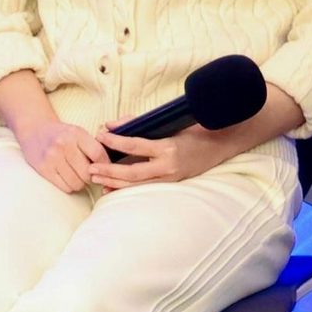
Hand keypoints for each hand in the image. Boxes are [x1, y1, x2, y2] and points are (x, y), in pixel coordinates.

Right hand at [7, 102, 126, 196]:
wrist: (34, 130)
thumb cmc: (62, 134)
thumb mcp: (79, 133)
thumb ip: (94, 146)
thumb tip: (113, 166)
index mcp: (76, 134)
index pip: (98, 155)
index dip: (106, 165)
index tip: (106, 169)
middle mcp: (63, 144)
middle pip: (88, 173)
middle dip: (92, 176)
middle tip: (89, 173)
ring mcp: (52, 157)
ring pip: (77, 183)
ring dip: (80, 182)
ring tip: (76, 174)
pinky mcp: (43, 169)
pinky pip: (65, 187)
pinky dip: (69, 185)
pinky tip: (67, 176)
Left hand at [94, 121, 255, 187]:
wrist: (220, 145)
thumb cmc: (193, 129)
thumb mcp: (168, 122)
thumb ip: (139, 123)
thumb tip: (112, 124)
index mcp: (169, 148)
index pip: (136, 146)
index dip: (116, 142)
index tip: (100, 136)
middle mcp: (169, 166)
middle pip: (133, 172)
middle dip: (109, 171)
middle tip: (91, 168)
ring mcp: (171, 178)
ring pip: (137, 185)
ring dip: (115, 183)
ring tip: (96, 180)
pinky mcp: (172, 184)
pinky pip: (145, 188)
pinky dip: (127, 188)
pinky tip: (112, 188)